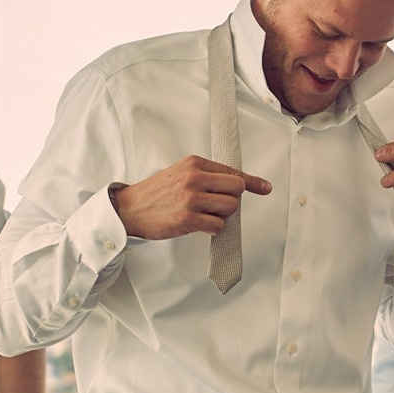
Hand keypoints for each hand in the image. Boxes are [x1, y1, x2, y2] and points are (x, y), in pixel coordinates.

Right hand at [111, 155, 271, 238]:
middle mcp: (194, 178)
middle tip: (215, 206)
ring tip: (204, 215)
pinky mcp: (188, 219)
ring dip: (222, 215)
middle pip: (237, 189)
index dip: (252, 182)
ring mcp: (191, 198)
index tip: (265, 188)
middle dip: (231, 200)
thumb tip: (237, 184)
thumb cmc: (155, 194)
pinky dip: (213, 229)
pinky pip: (218, 226)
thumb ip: (206, 176)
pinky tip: (198, 225)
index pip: (232, 172)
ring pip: (231, 208)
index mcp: (194, 163)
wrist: (128, 210)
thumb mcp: (180, 174)